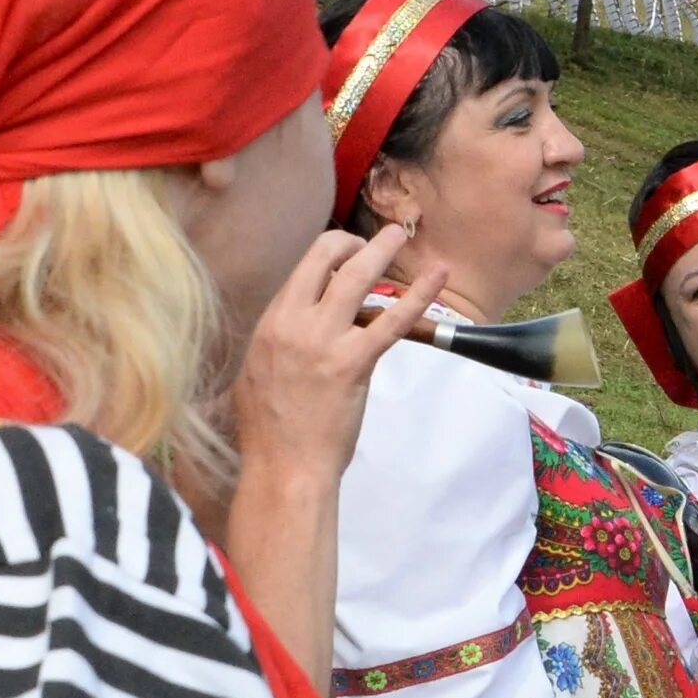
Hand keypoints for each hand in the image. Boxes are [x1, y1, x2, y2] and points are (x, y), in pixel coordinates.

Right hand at [233, 225, 445, 491]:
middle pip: (324, 259)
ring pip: (356, 278)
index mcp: (271, 323)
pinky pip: (391, 321)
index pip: (302, 269)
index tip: (348, 253)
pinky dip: (418, 294)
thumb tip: (293, 332)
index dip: (330, 253)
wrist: (284, 464)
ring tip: (402, 233)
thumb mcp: (259, 372)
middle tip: (380, 238)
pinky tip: (438, 275)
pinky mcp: (352, 363)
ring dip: (383, 251)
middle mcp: (293, 322)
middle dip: (355, 242)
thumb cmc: (271, 429)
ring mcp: (322, 341)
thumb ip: (279, 344)